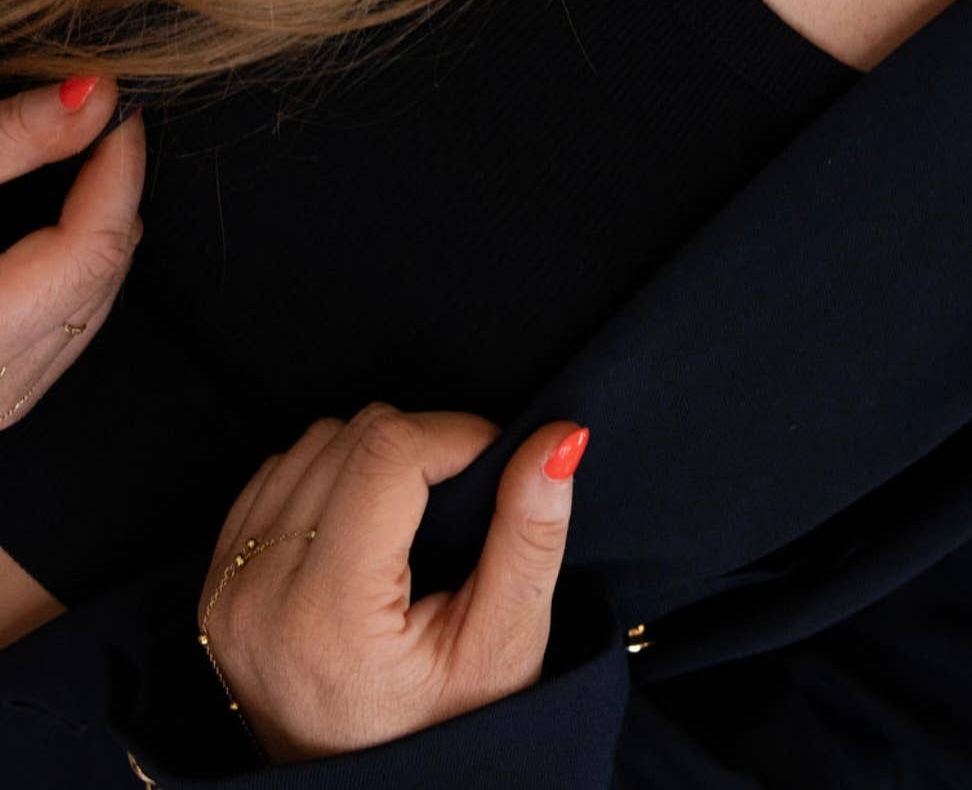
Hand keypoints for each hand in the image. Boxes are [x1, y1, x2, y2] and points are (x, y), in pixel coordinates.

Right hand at [0, 76, 144, 428]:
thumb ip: (4, 141)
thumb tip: (95, 97)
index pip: (90, 249)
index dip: (118, 171)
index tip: (122, 104)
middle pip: (95, 287)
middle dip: (112, 202)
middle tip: (109, 123)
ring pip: (81, 322)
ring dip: (95, 244)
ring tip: (89, 166)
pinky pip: (49, 347)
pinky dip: (66, 284)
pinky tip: (57, 235)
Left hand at [196, 400, 590, 762]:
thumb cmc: (444, 734)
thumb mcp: (506, 647)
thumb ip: (532, 535)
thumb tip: (560, 437)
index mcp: (329, 612)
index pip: (387, 450)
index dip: (456, 432)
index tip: (495, 462)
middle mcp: (260, 594)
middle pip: (350, 436)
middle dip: (419, 446)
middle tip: (459, 506)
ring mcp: (227, 590)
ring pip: (313, 443)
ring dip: (371, 458)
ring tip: (411, 523)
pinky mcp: (215, 587)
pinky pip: (275, 473)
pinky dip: (326, 477)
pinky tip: (362, 528)